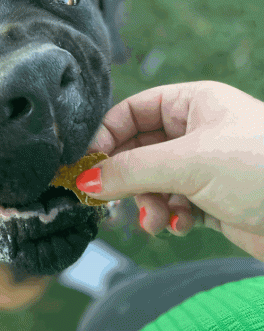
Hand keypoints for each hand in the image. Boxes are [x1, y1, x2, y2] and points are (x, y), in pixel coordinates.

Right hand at [87, 81, 263, 261]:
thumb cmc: (261, 169)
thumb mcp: (188, 163)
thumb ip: (131, 171)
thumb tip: (83, 181)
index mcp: (192, 104)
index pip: (133, 112)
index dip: (107, 136)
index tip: (86, 165)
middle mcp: (197, 132)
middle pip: (139, 150)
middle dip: (126, 177)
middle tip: (108, 199)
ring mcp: (205, 167)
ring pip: (153, 182)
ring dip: (146, 202)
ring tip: (154, 220)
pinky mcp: (214, 201)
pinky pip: (173, 206)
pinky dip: (169, 217)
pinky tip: (178, 226)